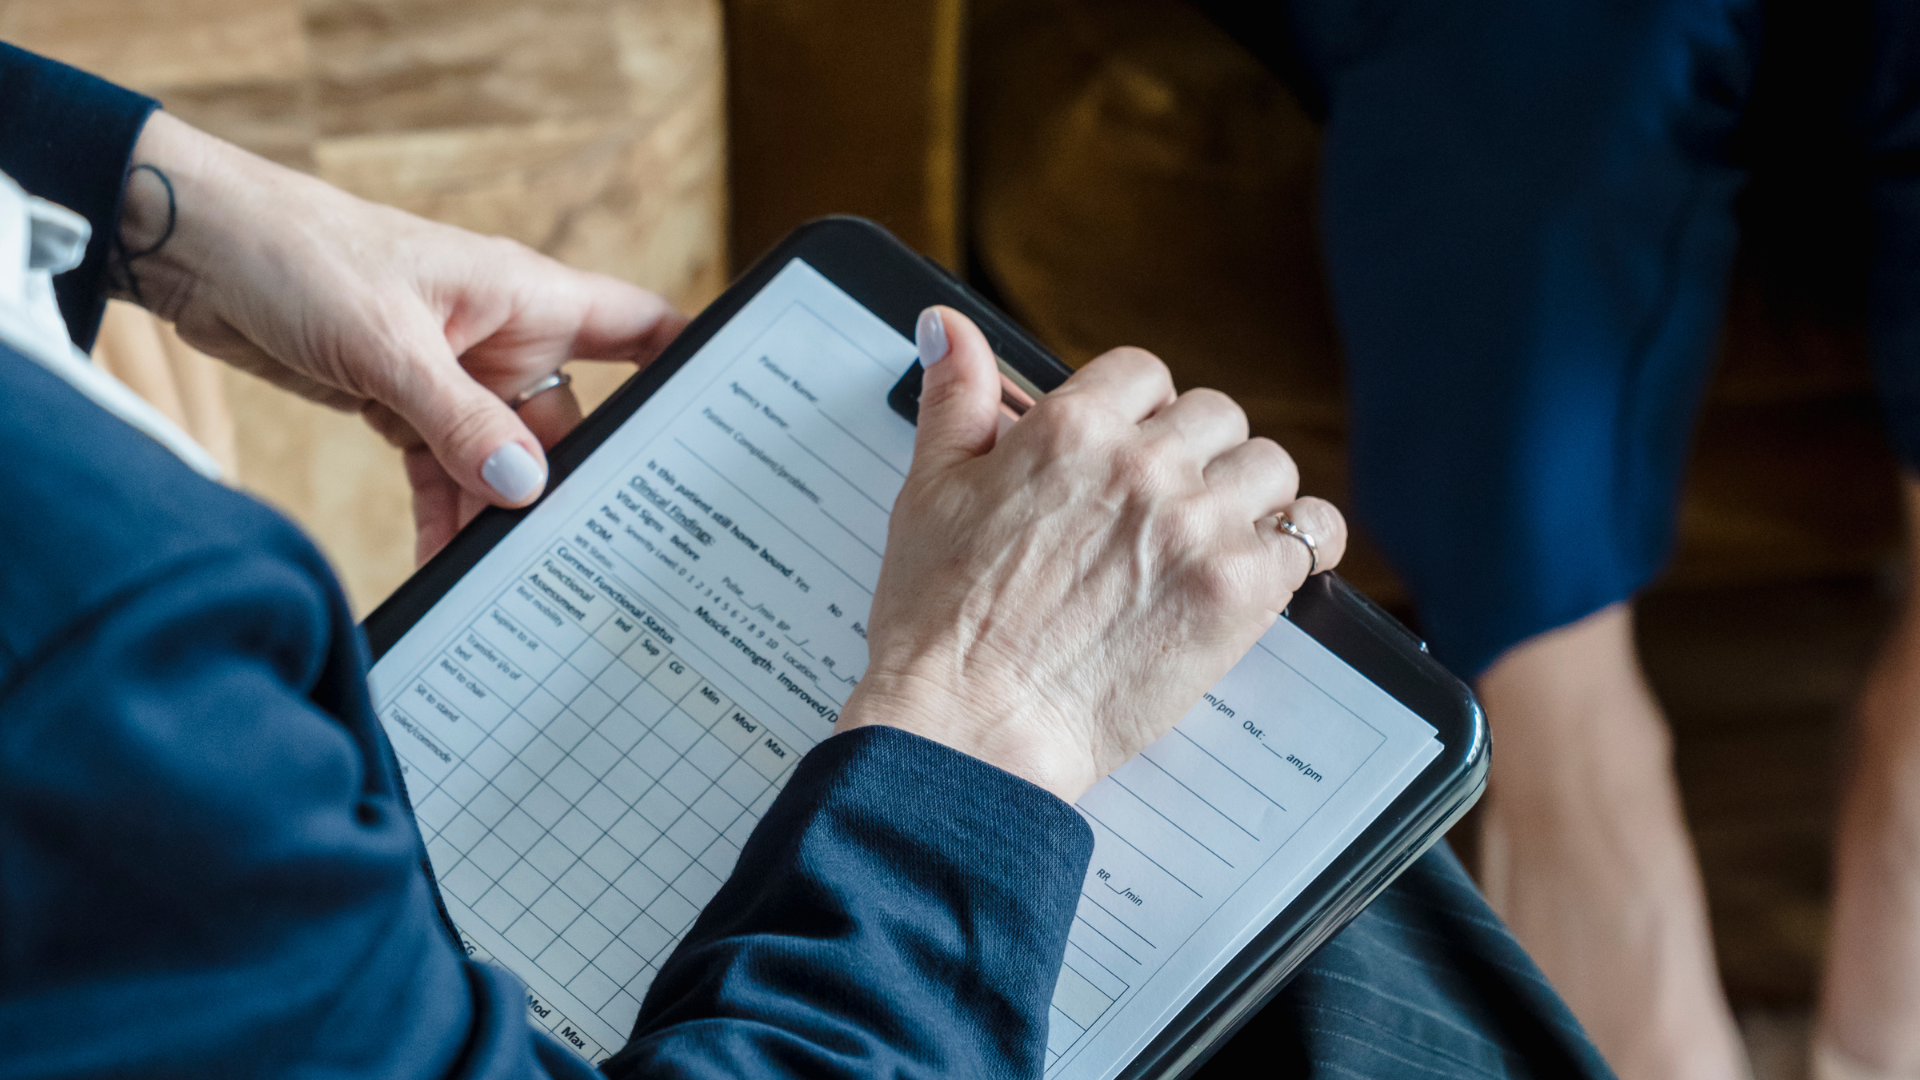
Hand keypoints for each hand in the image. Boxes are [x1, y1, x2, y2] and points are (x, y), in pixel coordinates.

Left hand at [112, 112, 684, 561]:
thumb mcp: (387, 344)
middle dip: (570, 485)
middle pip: (570, 424)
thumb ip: (457, 420)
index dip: (685, 370)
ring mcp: (455, 375)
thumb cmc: (299, 255)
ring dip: (496, 514)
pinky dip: (444, 515)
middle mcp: (503, 337)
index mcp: (525, 297)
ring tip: (502, 576)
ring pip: (504, 460)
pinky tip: (444, 564)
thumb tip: (523, 488)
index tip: (721, 431)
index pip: (640, 328)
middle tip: (580, 551)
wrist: (196, 250)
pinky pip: (444, 471)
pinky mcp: (403, 404)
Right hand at [836, 308, 1346, 801]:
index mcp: (1069, 430)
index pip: (1144, 373)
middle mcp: (1141, 465)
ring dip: (1250, 495)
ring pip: (1270, 467)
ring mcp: (1195, 526)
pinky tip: (1274, 565)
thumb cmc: (941, 623)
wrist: (970, 723)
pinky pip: (1310, 535)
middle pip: (1215, 416)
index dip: (1142, 410)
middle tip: (1169, 504)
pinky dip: (1302, 546)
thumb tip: (948, 328)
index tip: (1136, 446)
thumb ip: (955, 398)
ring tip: (1219, 536)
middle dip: (1196, 453)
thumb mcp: (929, 489)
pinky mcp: (1236, 591)